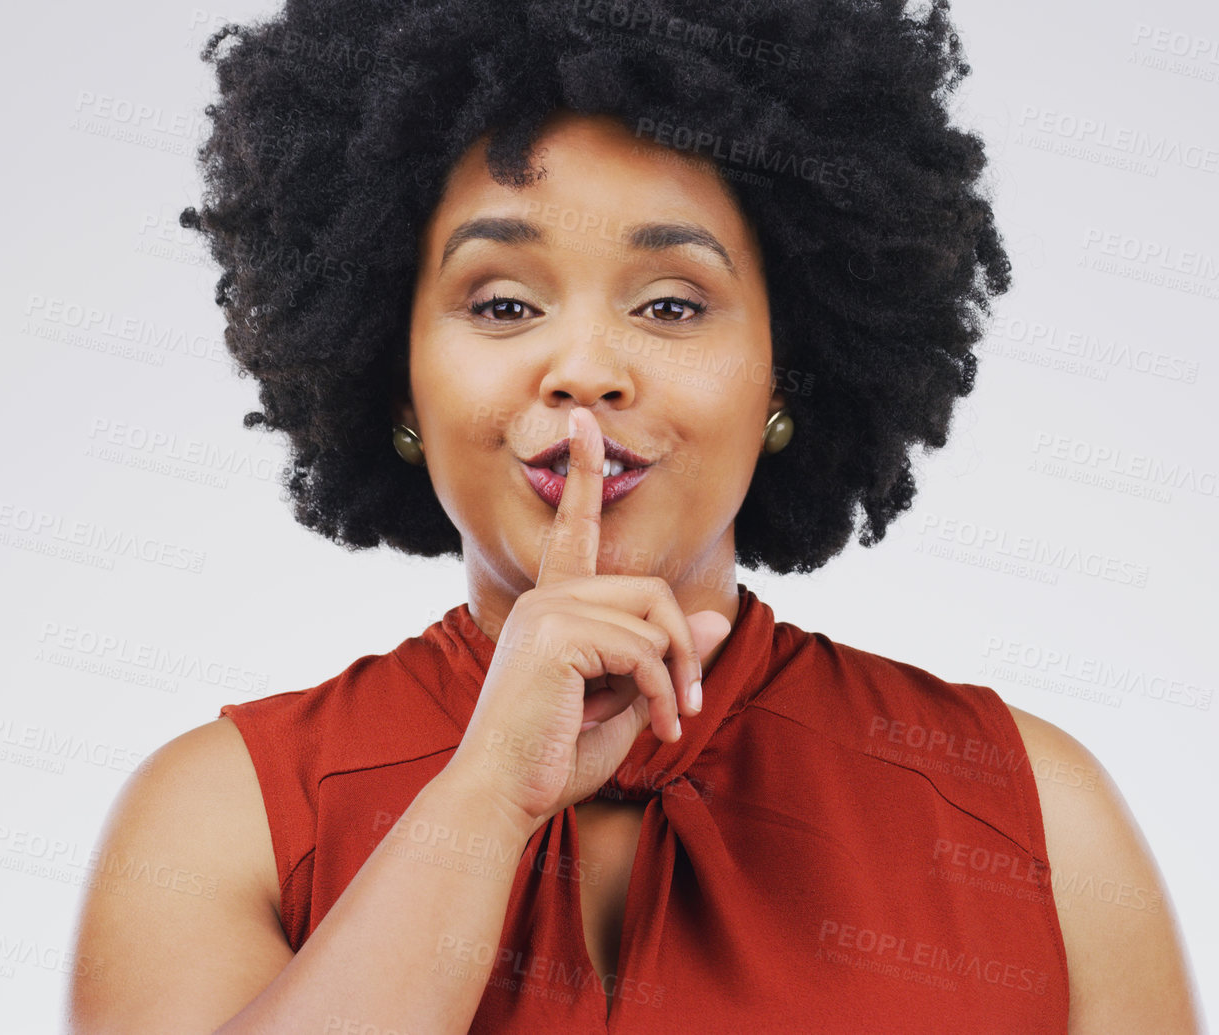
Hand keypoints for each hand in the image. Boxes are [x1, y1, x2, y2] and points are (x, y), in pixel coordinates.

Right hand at [447, 407, 732, 833]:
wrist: (502, 796)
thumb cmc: (553, 762)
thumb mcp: (625, 706)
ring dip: (676, 676)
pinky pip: (643, 647)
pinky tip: (655, 729)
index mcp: (551, 607)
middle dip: (683, 647)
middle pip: (649, 589)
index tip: (586, 423)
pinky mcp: (556, 632)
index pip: (574, 528)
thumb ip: (663, 660)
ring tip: (668, 724)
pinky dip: (662, 693)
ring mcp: (547, 610)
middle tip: (686, 707)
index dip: (583, 472)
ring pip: (653, 616)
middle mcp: (545, 598)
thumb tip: (715, 619)